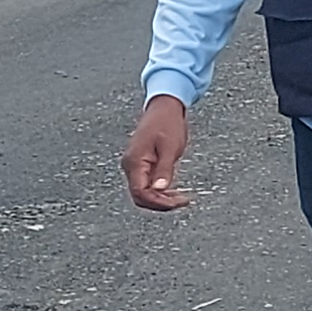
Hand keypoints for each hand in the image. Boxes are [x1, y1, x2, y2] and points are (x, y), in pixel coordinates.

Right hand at [124, 95, 194, 211]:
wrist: (163, 107)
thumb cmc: (167, 122)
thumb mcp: (170, 147)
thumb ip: (164, 169)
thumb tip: (161, 190)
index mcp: (135, 161)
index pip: (141, 193)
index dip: (159, 202)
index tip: (178, 203)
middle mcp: (130, 165)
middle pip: (140, 196)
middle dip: (160, 203)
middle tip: (181, 202)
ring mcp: (134, 165)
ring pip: (143, 192)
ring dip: (161, 198)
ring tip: (180, 198)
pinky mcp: (141, 164)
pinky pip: (147, 184)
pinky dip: (160, 190)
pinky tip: (173, 191)